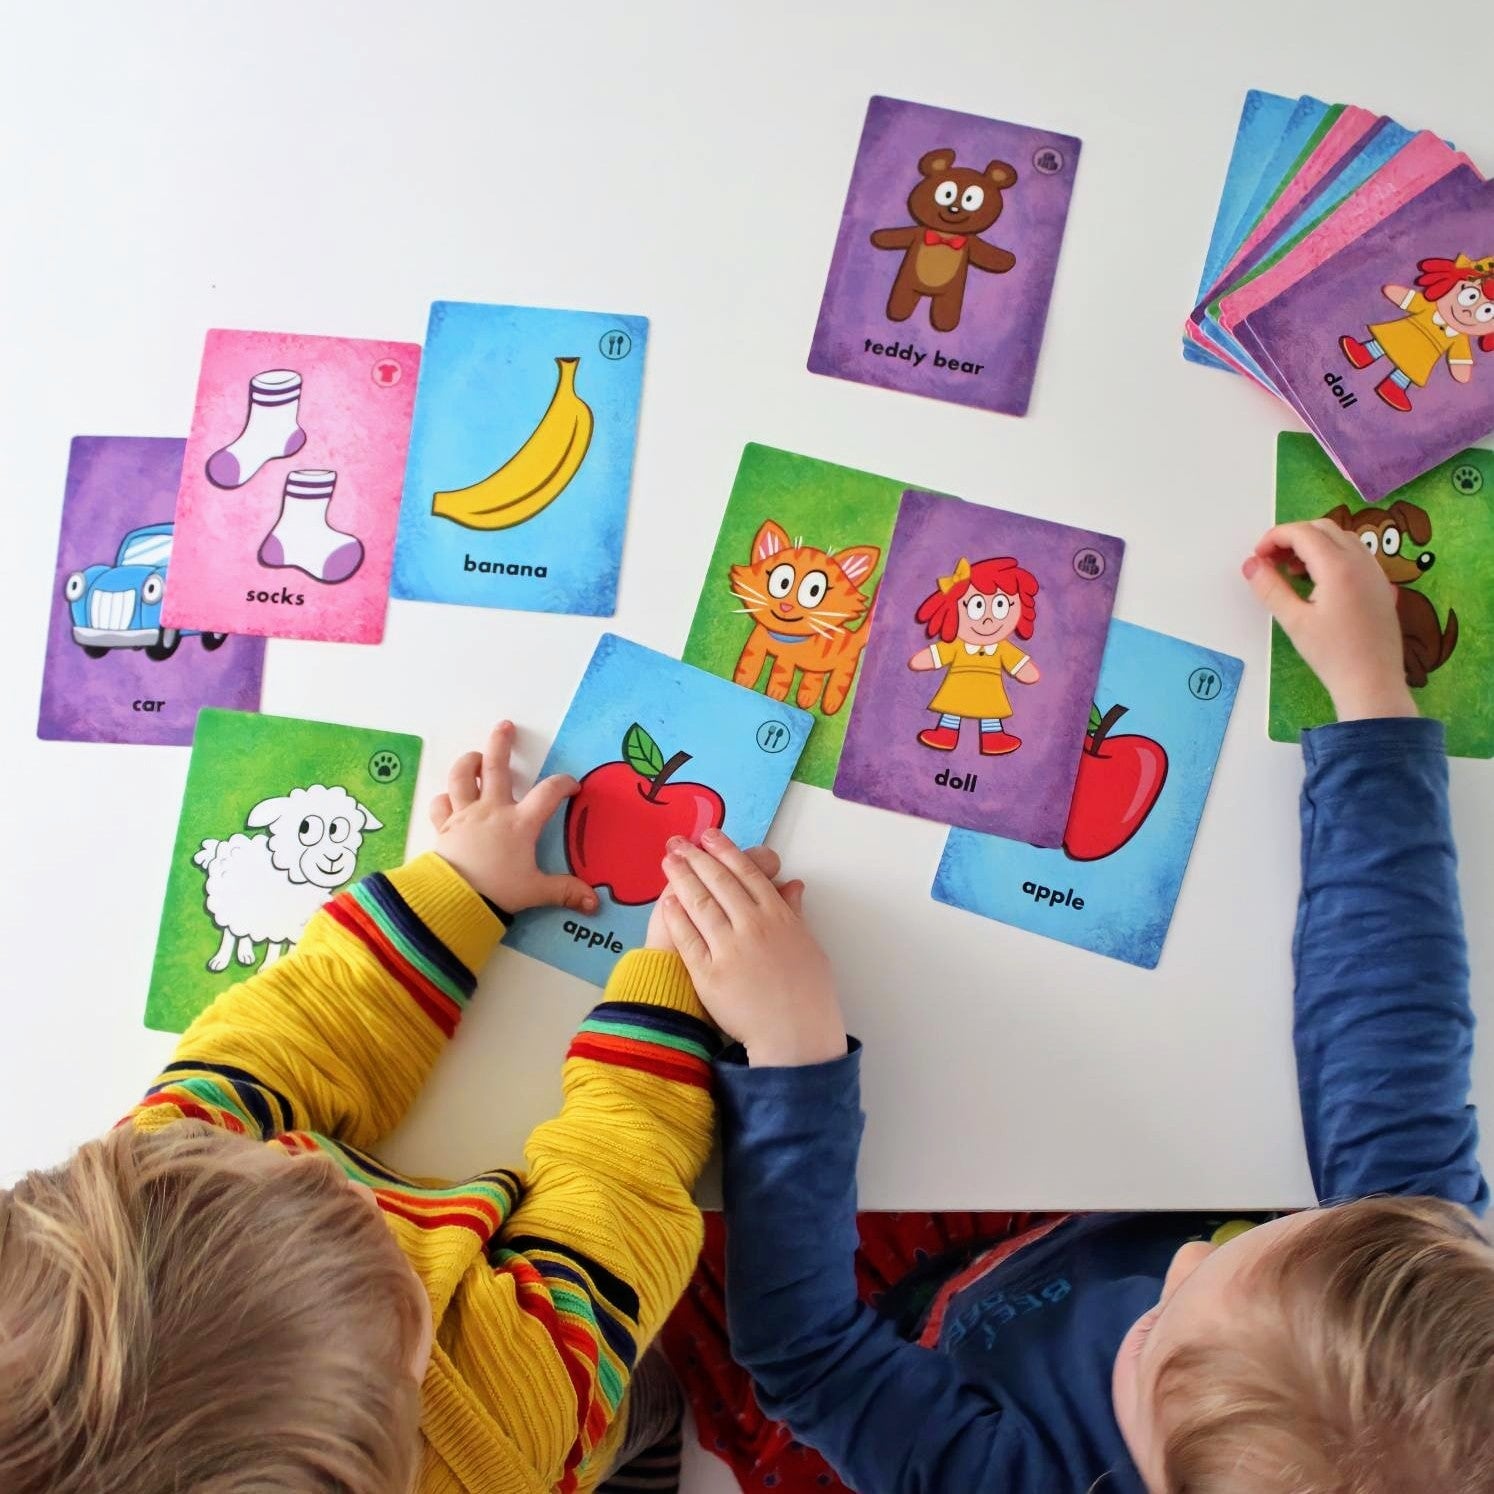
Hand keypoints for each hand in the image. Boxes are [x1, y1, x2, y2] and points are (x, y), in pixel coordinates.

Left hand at [428, 721, 597, 914]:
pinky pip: (441, 804)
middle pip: (496, 767)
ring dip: (468, 762)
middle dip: (502, 743)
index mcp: (520, 823)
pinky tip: (449, 798)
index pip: (548, 793)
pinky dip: (444, 799)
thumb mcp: (536, 892)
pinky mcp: (444, 826)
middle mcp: (492, 810)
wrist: (454, 899)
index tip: (572, 786)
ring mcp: (465, 815)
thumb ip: (565, 892)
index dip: (563, 784)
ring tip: (475, 756)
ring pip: (462, 777)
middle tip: (505, 726)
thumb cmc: (498, 891)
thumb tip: (595, 904)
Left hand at [658, 829, 845, 1066]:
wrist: (796, 1038)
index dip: (726, 852)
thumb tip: (792, 884)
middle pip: (719, 883)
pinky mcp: (710, 974)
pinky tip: (668, 902)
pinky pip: (689, 940)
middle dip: (697, 857)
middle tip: (678, 842)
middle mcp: (753, 926)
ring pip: (701, 905)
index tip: (710, 836)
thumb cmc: (808, 994)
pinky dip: (678, 918)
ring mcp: (730, 949)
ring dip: (682, 879)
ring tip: (668, 861)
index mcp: (779, 917)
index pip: (747, 874)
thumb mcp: (809, 946)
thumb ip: (794, 912)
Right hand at [1242, 520, 1416, 722]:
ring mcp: (1375, 571)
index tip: (1257, 558)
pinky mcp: (1380, 584)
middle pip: (1323, 528)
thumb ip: (1270, 587)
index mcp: (1338, 567)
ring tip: (1292, 572)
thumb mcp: (1293, 621)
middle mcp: (1361, 561)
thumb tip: (1251, 564)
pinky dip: (1331, 555)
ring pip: (1341, 538)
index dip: (1274, 538)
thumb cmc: (1331, 655)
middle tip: (1271, 562)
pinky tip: (1318, 582)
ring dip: (1313, 544)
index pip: (1302, 532)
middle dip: (1293, 537)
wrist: (1372, 682)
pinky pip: (1354, 554)